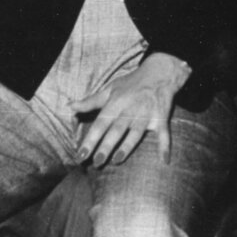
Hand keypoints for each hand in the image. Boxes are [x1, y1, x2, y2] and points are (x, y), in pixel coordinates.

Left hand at [71, 51, 190, 167]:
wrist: (160, 73)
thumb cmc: (132, 83)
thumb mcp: (109, 89)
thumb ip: (90, 101)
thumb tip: (70, 107)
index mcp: (116, 103)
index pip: (100, 124)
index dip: (90, 140)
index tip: (81, 155)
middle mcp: (130, 110)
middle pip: (116, 130)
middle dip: (106, 146)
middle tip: (96, 162)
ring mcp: (146, 115)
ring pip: (136, 133)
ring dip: (127, 146)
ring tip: (116, 160)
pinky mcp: (161, 118)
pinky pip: (164, 134)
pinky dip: (165, 146)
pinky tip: (164, 160)